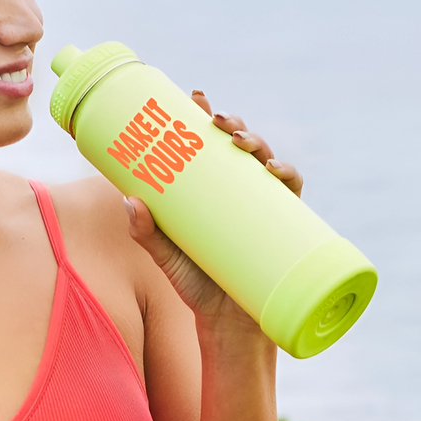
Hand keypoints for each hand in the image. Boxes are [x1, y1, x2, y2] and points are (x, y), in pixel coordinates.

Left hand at [123, 89, 303, 319]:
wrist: (228, 324)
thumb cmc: (195, 284)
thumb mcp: (164, 255)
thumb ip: (144, 231)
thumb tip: (128, 200)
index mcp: (210, 191)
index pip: (211, 144)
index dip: (207, 115)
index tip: (198, 96)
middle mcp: (238, 192)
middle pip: (240, 145)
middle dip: (233, 124)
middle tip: (218, 120)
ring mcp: (262, 206)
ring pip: (266, 160)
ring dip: (257, 142)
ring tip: (239, 140)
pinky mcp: (282, 225)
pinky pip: (291, 192)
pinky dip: (288, 175)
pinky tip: (275, 169)